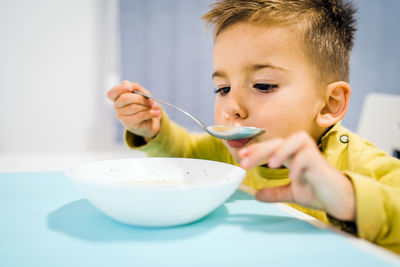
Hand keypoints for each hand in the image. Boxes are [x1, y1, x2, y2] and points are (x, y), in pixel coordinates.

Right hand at [107, 81, 160, 139]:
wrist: (150, 120)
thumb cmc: (143, 104)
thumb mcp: (141, 92)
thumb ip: (134, 87)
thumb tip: (126, 85)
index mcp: (117, 97)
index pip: (111, 93)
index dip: (119, 89)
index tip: (129, 88)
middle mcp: (117, 107)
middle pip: (124, 98)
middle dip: (140, 98)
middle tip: (151, 100)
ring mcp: (121, 116)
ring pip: (134, 107)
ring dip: (147, 106)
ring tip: (155, 107)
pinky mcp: (129, 124)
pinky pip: (140, 116)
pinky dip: (151, 113)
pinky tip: (157, 112)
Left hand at [238, 131, 355, 220]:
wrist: (340, 202)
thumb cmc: (319, 192)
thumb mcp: (292, 193)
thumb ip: (275, 192)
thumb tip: (256, 194)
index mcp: (292, 156)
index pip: (272, 147)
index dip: (256, 150)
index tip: (241, 157)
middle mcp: (301, 152)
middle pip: (278, 142)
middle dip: (260, 150)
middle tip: (244, 162)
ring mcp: (312, 155)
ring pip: (296, 139)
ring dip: (281, 150)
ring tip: (271, 164)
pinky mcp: (321, 163)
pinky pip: (308, 156)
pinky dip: (298, 165)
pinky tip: (293, 177)